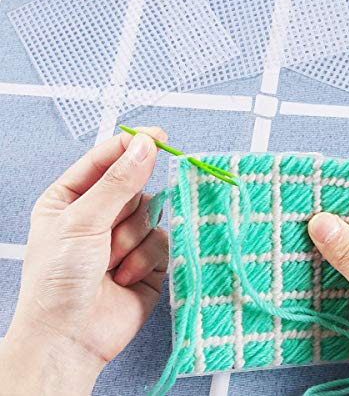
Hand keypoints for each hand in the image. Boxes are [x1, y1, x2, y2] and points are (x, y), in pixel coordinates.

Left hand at [0, 127, 168, 394]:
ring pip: (151, 214)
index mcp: (73, 197)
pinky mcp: (147, 259)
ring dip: (132, 240)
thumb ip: (118, 181)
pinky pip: (162, 241)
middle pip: (136, 187)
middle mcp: (101, 214)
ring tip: (110, 261)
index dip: (132, 146)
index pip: (106, 159)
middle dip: (126, 211)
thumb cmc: (57, 281)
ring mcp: (125, 237)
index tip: (158, 137)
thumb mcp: (82, 221)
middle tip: (109, 229)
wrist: (69, 339)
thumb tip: (146, 146)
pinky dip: (145, 259)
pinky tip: (124, 275)